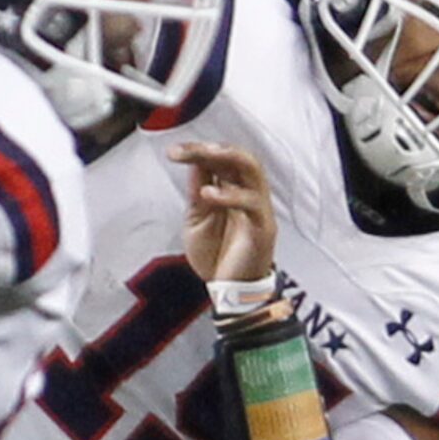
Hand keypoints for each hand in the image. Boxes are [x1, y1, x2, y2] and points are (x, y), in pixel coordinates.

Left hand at [168, 141, 276, 282]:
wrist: (230, 291)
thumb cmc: (216, 256)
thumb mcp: (196, 220)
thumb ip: (197, 193)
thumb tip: (194, 162)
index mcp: (232, 190)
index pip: (221, 159)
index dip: (198, 150)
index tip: (175, 151)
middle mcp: (248, 193)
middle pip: (238, 157)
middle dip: (212, 148)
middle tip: (187, 149)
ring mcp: (258, 208)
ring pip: (252, 169)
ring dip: (227, 157)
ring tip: (203, 154)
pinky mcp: (263, 226)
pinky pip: (252, 202)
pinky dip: (230, 195)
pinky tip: (208, 193)